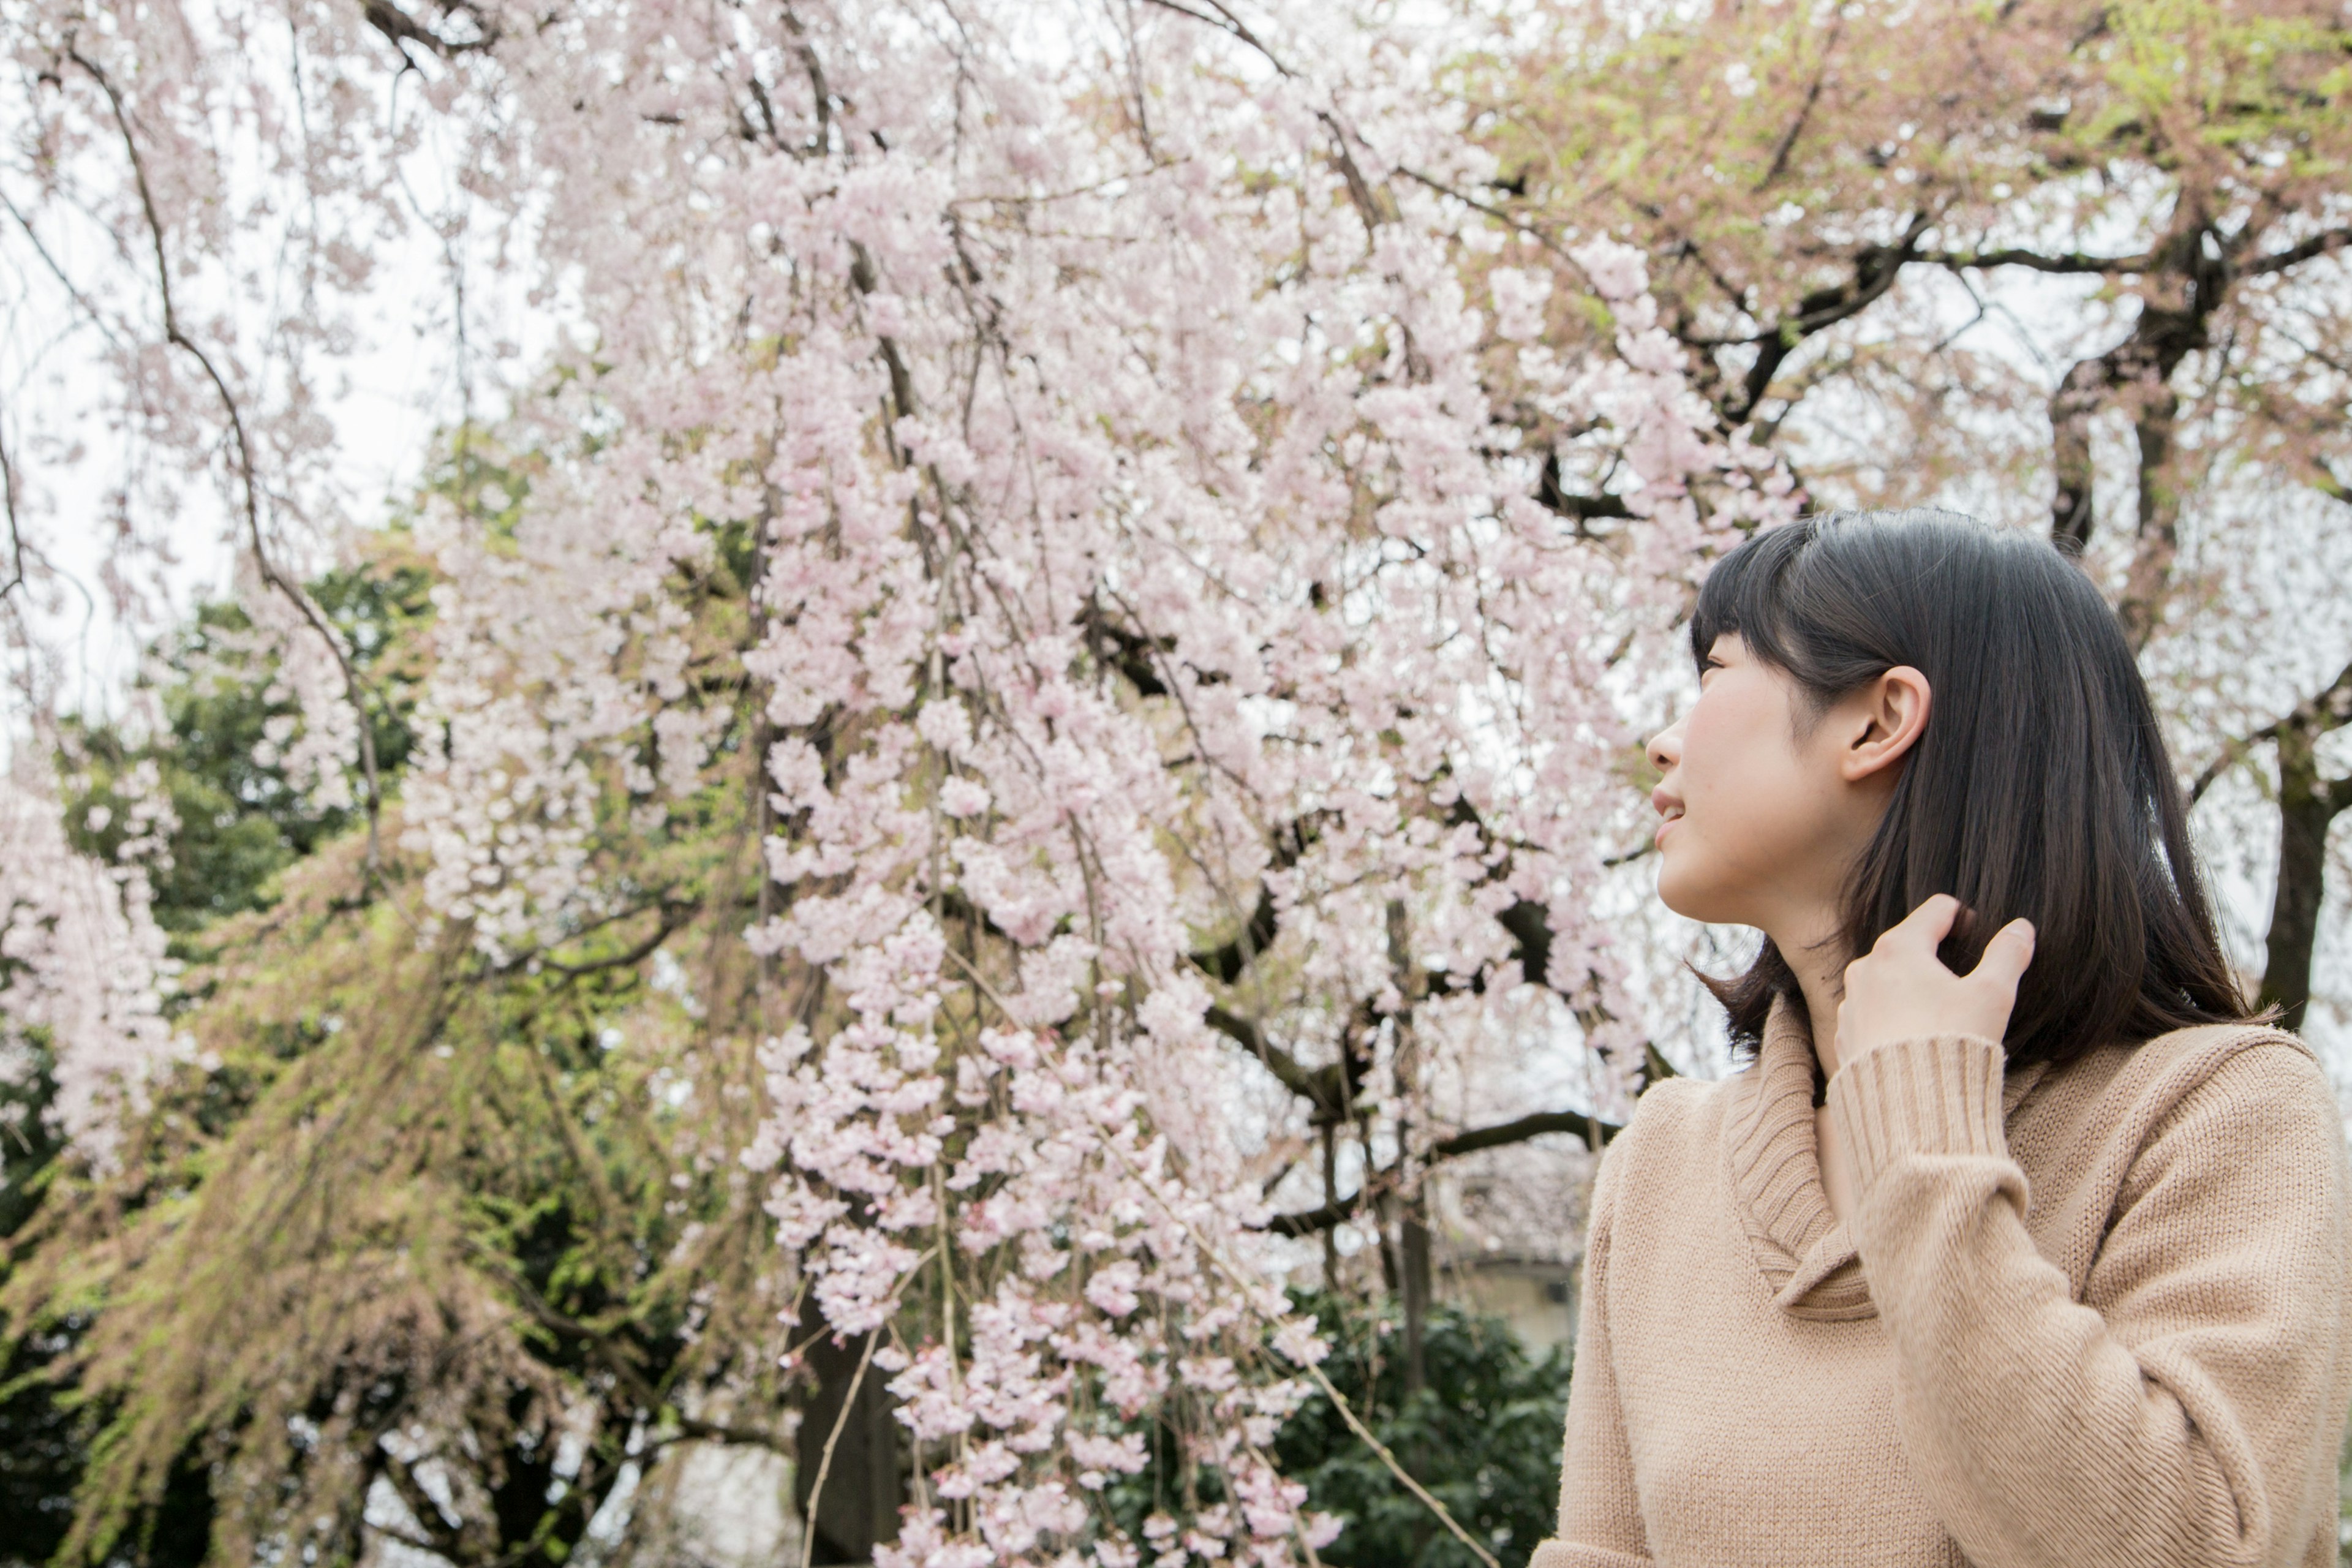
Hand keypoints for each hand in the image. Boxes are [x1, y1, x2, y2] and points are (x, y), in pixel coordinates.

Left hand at [1833, 894, 2034, 1069]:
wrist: (1909, 1108)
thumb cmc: (1951, 1044)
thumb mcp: (1992, 995)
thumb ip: (2008, 955)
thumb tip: (2021, 928)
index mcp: (1898, 948)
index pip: (1936, 911)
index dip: (1965, 918)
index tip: (1979, 937)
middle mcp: (1864, 969)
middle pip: (1908, 944)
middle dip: (1937, 955)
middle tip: (1965, 981)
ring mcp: (1850, 1004)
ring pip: (1888, 981)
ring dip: (1913, 988)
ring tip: (1942, 1016)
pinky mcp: (1845, 1037)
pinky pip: (1874, 1015)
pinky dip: (1895, 1018)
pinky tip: (1917, 1039)